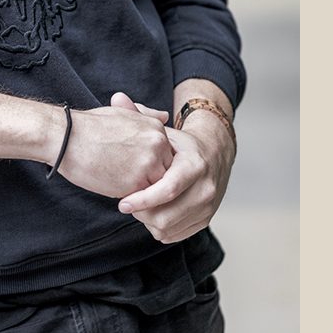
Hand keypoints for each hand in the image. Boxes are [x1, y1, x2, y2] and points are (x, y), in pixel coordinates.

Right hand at [54, 92, 172, 197]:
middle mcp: (157, 145)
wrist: (67, 138)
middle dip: (149, 175)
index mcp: (156, 129)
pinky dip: (131, 196)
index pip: (165, 153)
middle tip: (125, 172)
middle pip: (164, 170)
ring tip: (118, 179)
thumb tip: (164, 116)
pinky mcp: (135, 184)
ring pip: (155, 186)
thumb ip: (148, 117)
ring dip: (141, 187)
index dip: (149, 161)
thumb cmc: (91, 126)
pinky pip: (141, 198)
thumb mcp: (124, 113)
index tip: (132, 161)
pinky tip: (112, 185)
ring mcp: (148, 165)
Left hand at [116, 112, 235, 243]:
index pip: (167, 191)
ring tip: (140, 207)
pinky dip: (160, 229)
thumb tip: (117, 97)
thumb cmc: (181, 144)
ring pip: (168, 228)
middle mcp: (206, 187)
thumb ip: (138, 115)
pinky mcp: (207, 219)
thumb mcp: (162, 131)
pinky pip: (175, 235)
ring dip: (148, 222)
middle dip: (142, 213)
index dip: (142, 200)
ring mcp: (209, 205)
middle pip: (165, 216)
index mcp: (195, 164)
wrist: (216, 153)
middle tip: (129, 204)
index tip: (122, 203)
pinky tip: (153, 214)